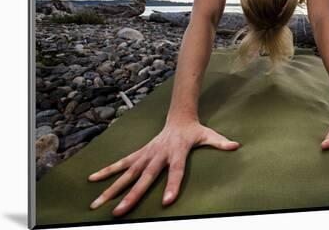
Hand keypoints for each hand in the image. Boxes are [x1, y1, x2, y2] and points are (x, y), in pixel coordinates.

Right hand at [88, 119, 240, 215]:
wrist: (178, 116)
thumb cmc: (194, 130)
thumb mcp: (209, 135)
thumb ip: (220, 142)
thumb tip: (236, 145)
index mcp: (177, 152)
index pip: (176, 171)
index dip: (173, 185)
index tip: (167, 202)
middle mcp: (158, 154)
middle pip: (145, 177)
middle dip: (132, 196)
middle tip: (120, 212)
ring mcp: (146, 154)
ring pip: (127, 173)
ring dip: (111, 188)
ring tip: (97, 203)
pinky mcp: (139, 153)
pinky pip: (121, 163)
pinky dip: (106, 171)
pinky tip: (92, 180)